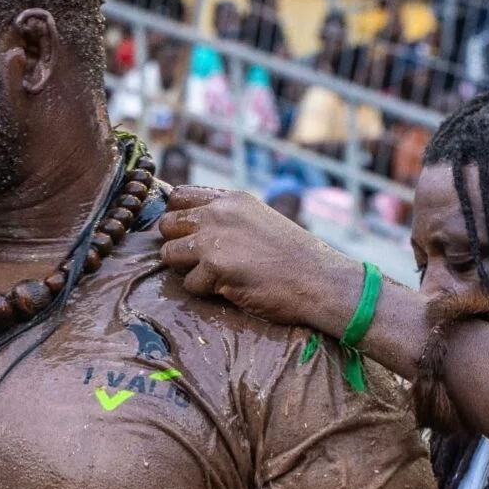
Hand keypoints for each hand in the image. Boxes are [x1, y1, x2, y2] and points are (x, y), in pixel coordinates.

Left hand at [158, 186, 358, 327]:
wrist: (321, 281)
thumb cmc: (293, 256)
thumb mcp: (258, 220)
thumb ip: (225, 217)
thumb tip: (187, 224)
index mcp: (230, 199)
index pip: (178, 196)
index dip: (178, 217)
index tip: (187, 234)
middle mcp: (218, 213)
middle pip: (167, 225)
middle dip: (177, 244)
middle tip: (199, 260)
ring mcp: (214, 239)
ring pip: (169, 254)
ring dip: (186, 269)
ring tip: (214, 276)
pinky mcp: (214, 267)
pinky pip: (188, 284)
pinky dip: (204, 291)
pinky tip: (229, 288)